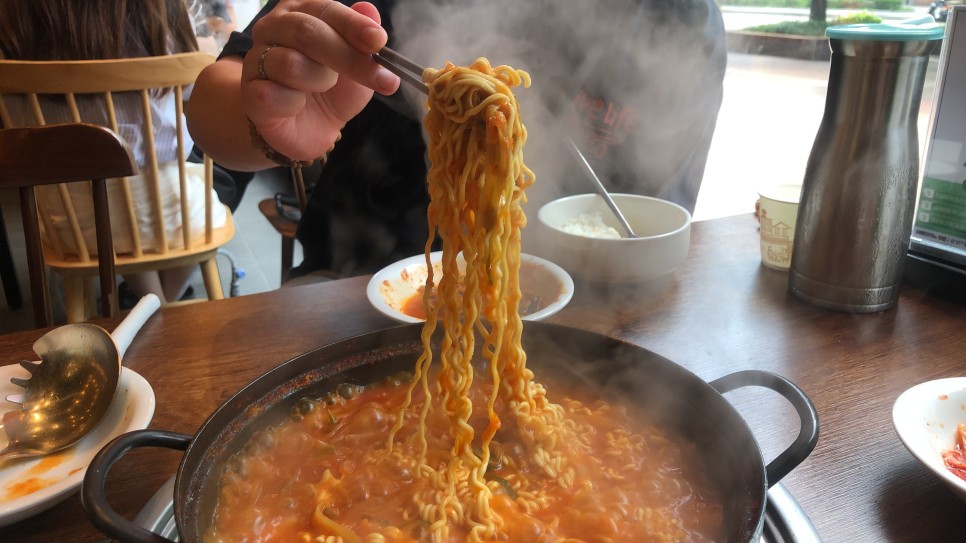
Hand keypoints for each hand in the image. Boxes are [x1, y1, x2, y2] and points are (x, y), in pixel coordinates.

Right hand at [242, 0, 400, 160]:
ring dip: (319, 81)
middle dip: (347, 57)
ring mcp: (256, 58)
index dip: (354, 26)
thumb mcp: (357, 65)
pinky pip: (274, 94)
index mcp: (302, 12)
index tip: (378, 41)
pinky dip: (294, 104)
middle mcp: (273, 28)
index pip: (327, 10)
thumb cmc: (332, 88)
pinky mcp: (249, 91)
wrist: (309, 127)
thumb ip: (363, 39)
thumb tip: (370, 10)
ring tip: (321, 89)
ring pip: (292, 64)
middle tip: (380, 80)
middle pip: (307, 32)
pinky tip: (297, 106)